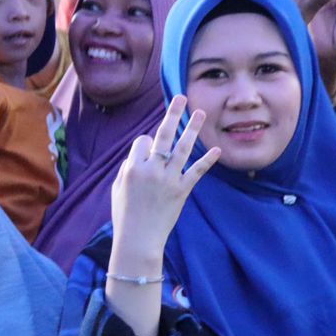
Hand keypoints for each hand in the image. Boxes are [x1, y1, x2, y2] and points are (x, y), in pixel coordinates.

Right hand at [110, 96, 221, 259]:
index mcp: (132, 168)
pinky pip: (197, 171)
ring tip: (201, 112)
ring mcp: (168, 179)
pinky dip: (207, 160)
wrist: (138, 238)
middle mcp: (151, 170)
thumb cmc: (125, 214)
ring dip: (192, 128)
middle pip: (163, 135)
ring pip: (182, 147)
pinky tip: (217, 149)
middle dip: (172, 114)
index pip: (143, 141)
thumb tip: (140, 153)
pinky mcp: (183, 189)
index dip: (146, 143)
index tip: (148, 151)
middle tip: (181, 97)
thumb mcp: (118, 188)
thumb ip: (129, 168)